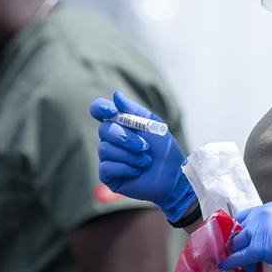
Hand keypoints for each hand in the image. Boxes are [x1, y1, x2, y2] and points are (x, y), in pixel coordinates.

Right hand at [90, 90, 196, 222]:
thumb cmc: (163, 149)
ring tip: (146, 160)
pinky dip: (126, 168)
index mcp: (119, 123)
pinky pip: (107, 167)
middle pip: (104, 130)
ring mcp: (107, 157)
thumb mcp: (152, 125)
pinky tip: (137, 171)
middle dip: (127, 138)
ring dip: (130, 155)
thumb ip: (134, 110)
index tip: (111, 111)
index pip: (99, 110)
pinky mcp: (108, 175)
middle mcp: (110, 139)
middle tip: (146, 146)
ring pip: (105, 149)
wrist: (172, 174)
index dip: (100, 108)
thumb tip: (116, 95)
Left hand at [219, 202, 271, 271]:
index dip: (234, 232)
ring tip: (244, 266)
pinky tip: (226, 266)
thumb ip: (268, 230)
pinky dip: (231, 262)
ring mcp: (262, 229)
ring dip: (236, 256)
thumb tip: (254, 244)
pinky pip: (241, 255)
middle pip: (237, 231)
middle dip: (234, 245)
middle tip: (238, 257)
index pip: (242, 217)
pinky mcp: (264, 246)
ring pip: (237, 243)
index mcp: (268, 209)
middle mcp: (263, 214)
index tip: (231, 242)